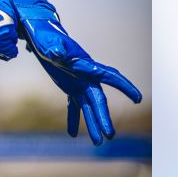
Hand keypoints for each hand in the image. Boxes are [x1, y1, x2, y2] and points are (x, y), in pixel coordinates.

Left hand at [22, 16, 142, 144]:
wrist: (40, 34)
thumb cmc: (46, 35)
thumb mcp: (49, 43)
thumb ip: (55, 49)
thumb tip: (57, 54)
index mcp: (86, 65)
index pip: (109, 77)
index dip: (124, 87)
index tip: (137, 99)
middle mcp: (86, 76)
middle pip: (98, 100)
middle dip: (104, 117)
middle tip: (109, 135)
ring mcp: (78, 82)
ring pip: (89, 107)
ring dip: (93, 123)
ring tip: (97, 142)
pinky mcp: (69, 86)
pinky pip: (74, 106)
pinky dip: (74, 119)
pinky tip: (72, 134)